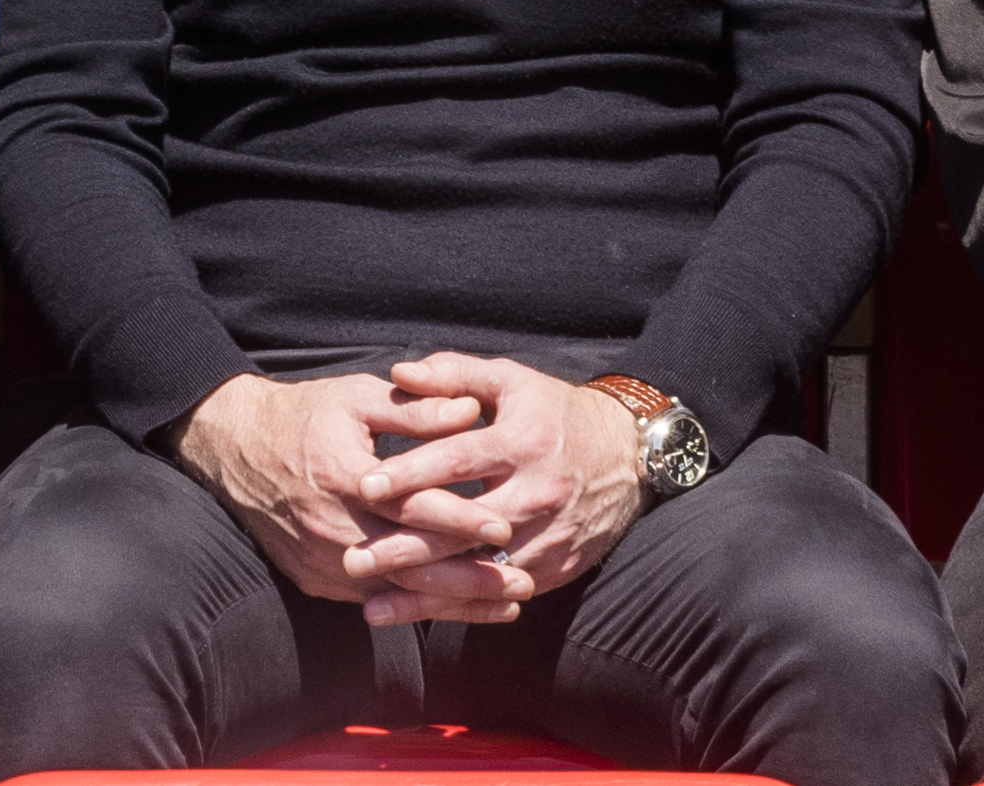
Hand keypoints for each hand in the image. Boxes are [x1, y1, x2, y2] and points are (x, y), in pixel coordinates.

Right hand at [165, 372, 509, 607]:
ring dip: (450, 601)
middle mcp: (330, 527)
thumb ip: (416, 408)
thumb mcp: (358, 398)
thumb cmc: (306, 415)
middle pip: (409, 563)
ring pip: (395, 591)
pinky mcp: (313, 579)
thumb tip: (472, 410)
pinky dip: (416, 605)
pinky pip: (372, 598)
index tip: (504, 527)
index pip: (410, 506)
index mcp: (344, 476)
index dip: (458, 519)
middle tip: (521, 585)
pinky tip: (458, 608)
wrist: (234, 449)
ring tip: (506, 606)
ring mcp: (320, 560)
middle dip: (468, 579)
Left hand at [341, 354, 647, 621]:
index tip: (364, 485)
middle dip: (405, 546)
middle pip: (464, 526)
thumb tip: (400, 372)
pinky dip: (458, 605)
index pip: (460, 460)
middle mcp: (539, 491)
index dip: (410, 473)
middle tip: (353, 557)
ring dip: (425, 589)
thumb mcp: (513, 382)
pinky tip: (417, 612)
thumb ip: (455, 375)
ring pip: (480, 570)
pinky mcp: (556, 567)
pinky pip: (501, 592)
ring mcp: (550, 534)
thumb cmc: (557, 414)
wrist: (630, 455)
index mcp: (524, 441)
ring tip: (371, 599)